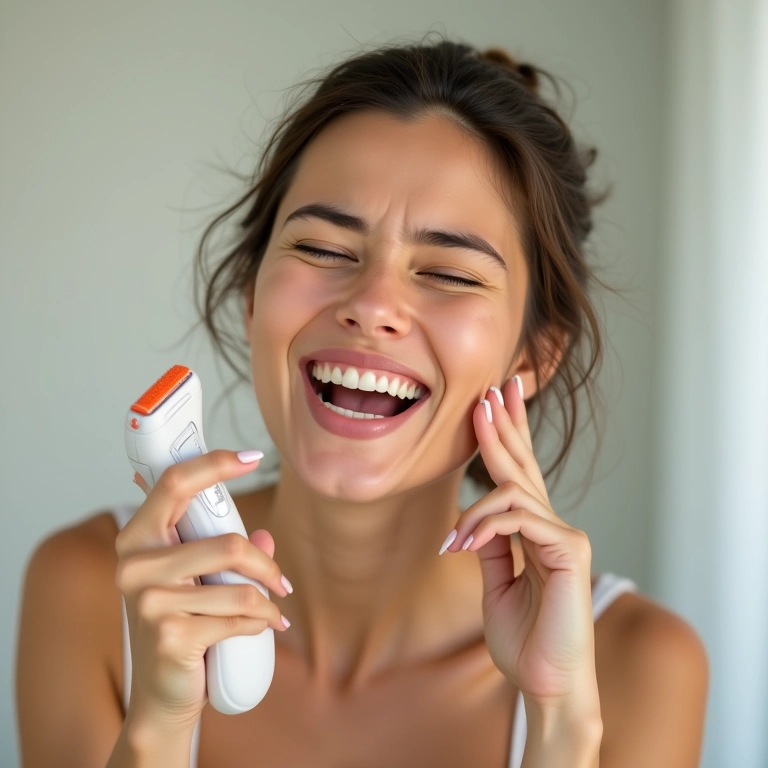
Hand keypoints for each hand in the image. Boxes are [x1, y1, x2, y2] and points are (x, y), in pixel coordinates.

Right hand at [115, 451, 291, 728]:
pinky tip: (261, 628)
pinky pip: (238, 618)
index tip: (252, 456)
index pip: (174, 482)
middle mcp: (135, 565)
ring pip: (239, 585)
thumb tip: (266, 536)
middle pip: (226, 543)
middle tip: (281, 581)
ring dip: (268, 600)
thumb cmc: (180, 624)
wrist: (161, 695)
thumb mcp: (195, 580)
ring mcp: (150, 602)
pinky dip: (259, 623)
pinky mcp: (171, 636)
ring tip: (273, 610)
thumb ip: (224, 550)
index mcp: (137, 538)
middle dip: (265, 565)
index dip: (215, 463)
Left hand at [440, 378, 597, 707]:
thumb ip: (490, 545)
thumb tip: (472, 516)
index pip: (521, 472)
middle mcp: (554, 525)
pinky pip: (519, 518)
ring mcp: (565, 535)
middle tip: (488, 392)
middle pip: (524, 463)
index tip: (496, 400)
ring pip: (513, 490)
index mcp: (536, 530)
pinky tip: (465, 546)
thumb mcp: (496, 583)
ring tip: (456, 538)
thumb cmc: (524, 639)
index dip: (509, 433)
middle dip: (504, 425)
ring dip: (475, 508)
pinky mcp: (569, 550)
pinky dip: (486, 527)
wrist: (546, 683)